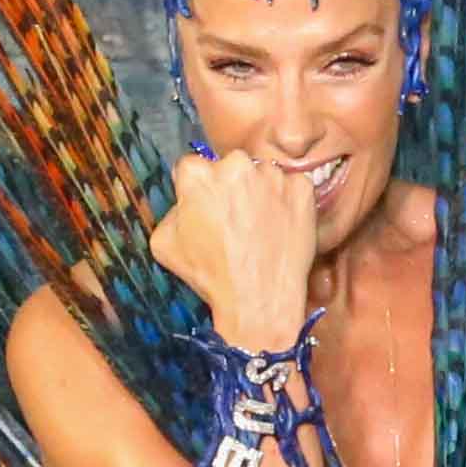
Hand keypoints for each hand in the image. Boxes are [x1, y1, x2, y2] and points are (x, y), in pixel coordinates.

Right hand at [149, 149, 328, 354]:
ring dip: (260, 192)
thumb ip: (171, 211)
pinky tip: (279, 227)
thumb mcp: (163, 244)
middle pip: (230, 167)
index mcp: (198, 174)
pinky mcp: (301, 188)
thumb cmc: (210, 276)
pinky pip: (292, 186)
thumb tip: (185, 203)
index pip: (192, 167)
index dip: (196, 189)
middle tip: (234, 219)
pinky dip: (287, 201)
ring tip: (259, 227)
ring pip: (262, 175)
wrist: (259, 301)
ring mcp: (272, 175)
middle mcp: (235, 165)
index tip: (204, 207)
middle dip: (230, 186)